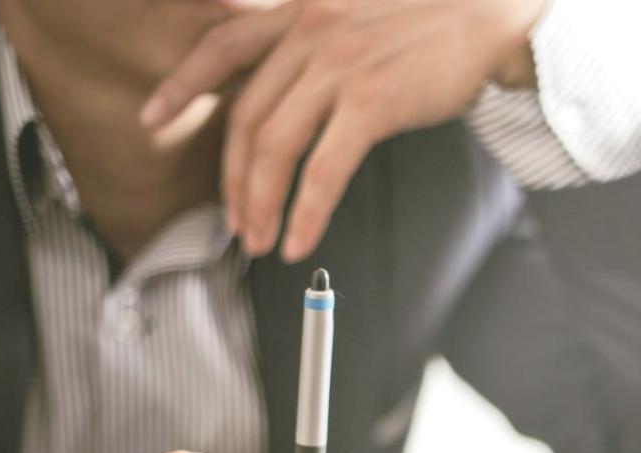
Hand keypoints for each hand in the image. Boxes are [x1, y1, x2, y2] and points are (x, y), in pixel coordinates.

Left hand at [139, 0, 545, 262]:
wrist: (488, 18)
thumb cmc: (431, 25)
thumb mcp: (356, 15)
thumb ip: (315, 40)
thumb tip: (288, 82)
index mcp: (300, 12)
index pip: (222, 45)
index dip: (182, 84)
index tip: (152, 116)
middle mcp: (309, 32)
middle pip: (248, 117)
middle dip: (234, 179)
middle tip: (235, 221)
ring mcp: (338, 67)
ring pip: (275, 148)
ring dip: (262, 204)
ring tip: (262, 240)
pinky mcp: (371, 102)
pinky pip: (323, 170)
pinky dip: (306, 212)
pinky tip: (300, 239)